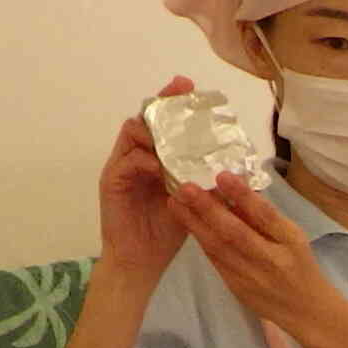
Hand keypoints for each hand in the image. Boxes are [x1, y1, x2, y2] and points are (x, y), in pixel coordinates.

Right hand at [99, 78, 196, 276]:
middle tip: (180, 88)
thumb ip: (206, 181)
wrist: (141, 261)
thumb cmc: (167, 230)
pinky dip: (144, 159)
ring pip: (132, 131)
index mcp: (157, 156)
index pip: (164, 122)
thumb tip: (235, 166)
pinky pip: (126, 160)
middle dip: (163, 101)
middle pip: (146, 117)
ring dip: (153, 128)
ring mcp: (123, 165)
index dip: (174, 102)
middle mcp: (138, 155)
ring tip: (172, 131)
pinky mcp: (111, 180)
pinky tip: (160, 166)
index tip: (189, 87)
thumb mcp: (195, 201)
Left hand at [167, 176, 347, 343]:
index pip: (265, 216)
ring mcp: (251, 277)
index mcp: (290, 243)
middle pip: (235, 233)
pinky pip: (215, 260)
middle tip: (185, 187)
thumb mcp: (293, 238)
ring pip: (219, 247)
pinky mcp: (236, 287)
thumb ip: (266, 218)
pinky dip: (200, 239)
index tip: (223, 176)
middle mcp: (270, 260)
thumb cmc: (300, 266)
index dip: (243, 196)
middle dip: (208, 209)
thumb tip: (236, 188)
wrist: (305, 311)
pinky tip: (186, 223)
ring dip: (194, 223)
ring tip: (175, 202)